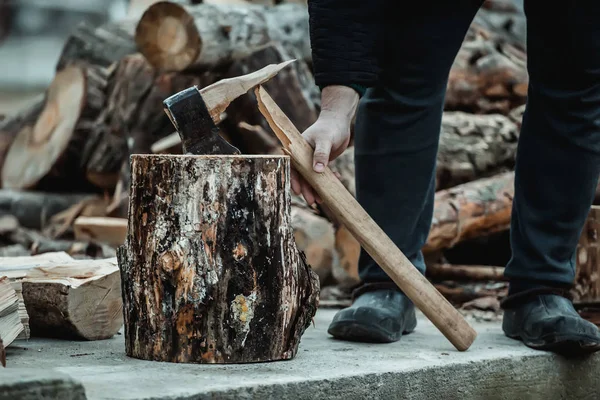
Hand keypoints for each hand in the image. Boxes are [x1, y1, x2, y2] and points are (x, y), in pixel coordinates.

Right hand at [291, 85, 358, 205]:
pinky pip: (323, 173)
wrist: (339, 120)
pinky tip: (335, 184)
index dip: (294, 180)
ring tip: (321, 200)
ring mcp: (313, 158)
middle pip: (303, 175)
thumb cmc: (330, 128)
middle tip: (311, 201)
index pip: (293, 167)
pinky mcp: (322, 160)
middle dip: (307, 189)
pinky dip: (328, 180)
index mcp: (299, 149)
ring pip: (312, 177)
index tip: (298, 192)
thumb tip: (317, 171)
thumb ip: (321, 155)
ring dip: (316, 188)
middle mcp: (304, 155)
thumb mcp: (325, 140)